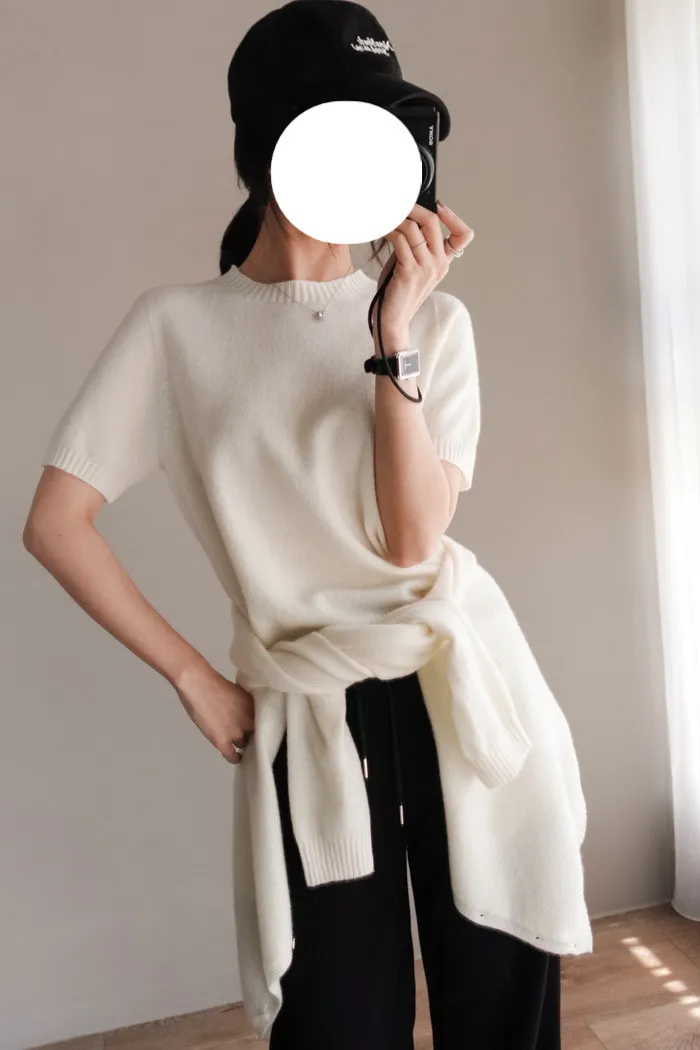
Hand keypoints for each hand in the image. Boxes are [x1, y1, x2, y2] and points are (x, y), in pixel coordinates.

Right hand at [174, 662, 254, 764]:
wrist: (199, 684)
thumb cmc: (216, 683)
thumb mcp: (240, 692)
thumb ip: (247, 704)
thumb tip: (249, 712)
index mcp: (255, 708)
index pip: (266, 723)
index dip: (261, 726)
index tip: (259, 727)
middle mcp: (249, 721)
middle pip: (256, 734)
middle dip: (252, 733)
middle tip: (248, 732)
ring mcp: (236, 733)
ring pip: (244, 743)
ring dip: (242, 742)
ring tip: (240, 742)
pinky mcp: (222, 741)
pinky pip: (231, 755)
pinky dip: (235, 758)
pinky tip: (237, 758)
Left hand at [371, 200, 473, 337]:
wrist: (393, 320)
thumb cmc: (398, 293)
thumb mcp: (413, 265)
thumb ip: (416, 245)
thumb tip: (407, 220)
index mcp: (443, 262)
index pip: (463, 236)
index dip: (453, 217)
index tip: (438, 206)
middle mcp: (439, 263)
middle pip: (433, 222)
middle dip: (414, 208)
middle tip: (399, 205)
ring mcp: (426, 268)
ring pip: (414, 228)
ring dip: (396, 219)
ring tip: (384, 218)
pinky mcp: (409, 271)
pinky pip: (400, 240)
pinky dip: (389, 231)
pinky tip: (381, 230)